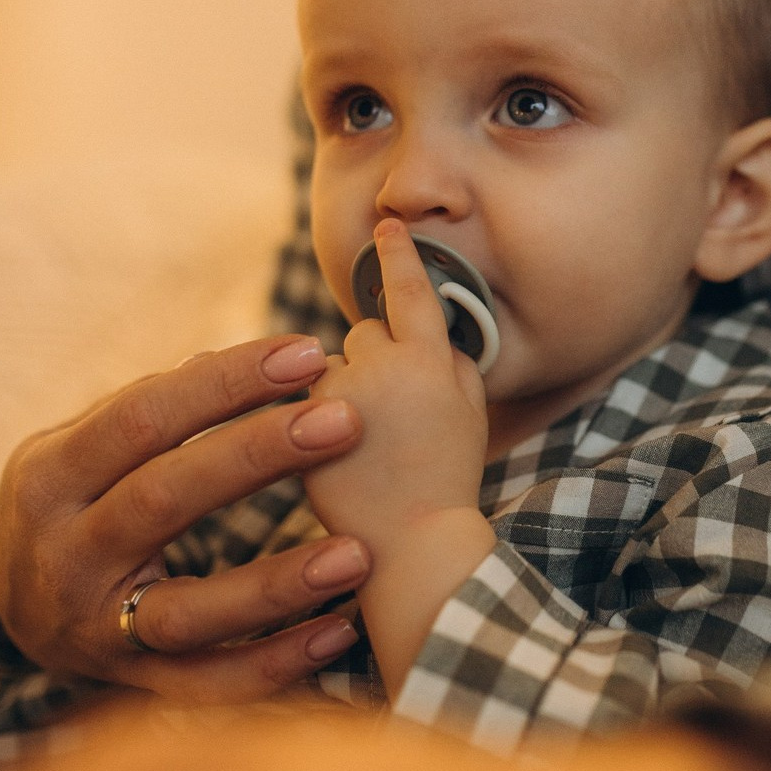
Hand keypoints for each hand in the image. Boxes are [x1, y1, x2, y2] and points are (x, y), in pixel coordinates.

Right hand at [0, 335, 372, 702]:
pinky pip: (212, 685)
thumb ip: (161, 407)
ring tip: (358, 553)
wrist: (22, 611)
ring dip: (278, 584)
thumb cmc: (82, 501)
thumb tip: (252, 362)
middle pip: (165, 500)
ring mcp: (98, 631)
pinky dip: (278, 664)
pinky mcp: (135, 686)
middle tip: (346, 420)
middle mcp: (66, 558)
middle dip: (259, 455)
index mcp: (50, 478)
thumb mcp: (89, 447)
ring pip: (191, 612)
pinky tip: (341, 631)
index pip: (141, 419)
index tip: (308, 354)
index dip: (225, 384)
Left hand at [304, 221, 492, 689]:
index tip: (387, 225)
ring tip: (362, 447)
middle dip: (372, 363)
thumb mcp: (472, 413)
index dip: (400, 256)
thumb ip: (452, 363)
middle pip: (363, 333)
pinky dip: (308, 419)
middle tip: (389, 419)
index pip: (414, 292)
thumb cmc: (448, 480)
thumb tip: (432, 333)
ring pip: (325, 367)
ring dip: (337, 392)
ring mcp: (339, 392)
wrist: (414, 545)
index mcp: (432, 360)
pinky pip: (298, 399)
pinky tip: (334, 458)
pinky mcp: (299, 421)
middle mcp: (384, 365)